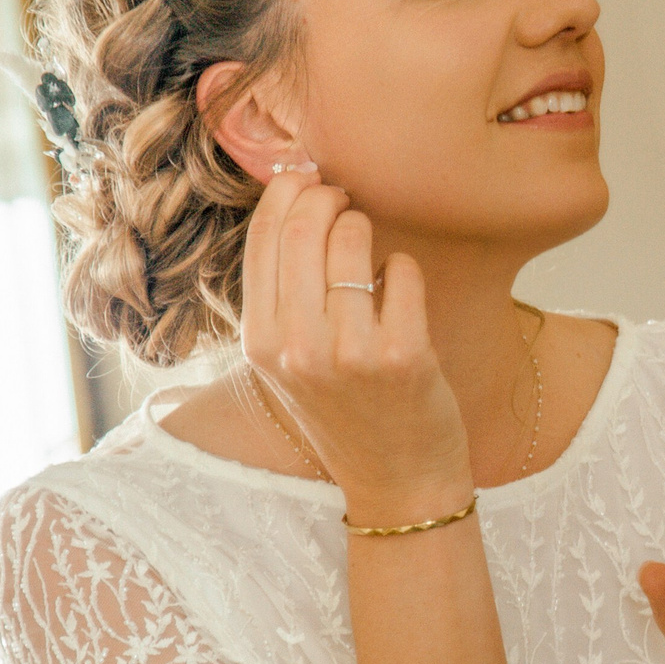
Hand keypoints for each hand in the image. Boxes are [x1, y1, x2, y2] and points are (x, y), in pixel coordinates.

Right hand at [242, 169, 471, 521]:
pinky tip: (400, 290)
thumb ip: (283, 294)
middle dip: (328, 196)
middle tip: (345, 197)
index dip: (288, 191)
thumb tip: (292, 197)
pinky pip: (403, 272)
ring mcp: (350, 353)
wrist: (397, 484)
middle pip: (303, 227)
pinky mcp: (404, 356)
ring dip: (366, 227)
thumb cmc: (346, 412)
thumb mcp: (289, 361)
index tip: (308, 179)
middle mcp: (296, 347)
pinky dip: (405, 268)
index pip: (263, 237)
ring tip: (371, 246)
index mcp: (260, 342)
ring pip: (354, 240)